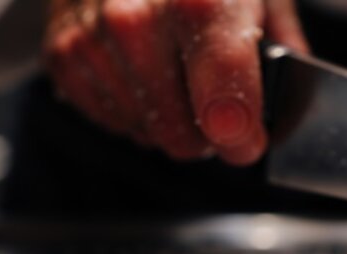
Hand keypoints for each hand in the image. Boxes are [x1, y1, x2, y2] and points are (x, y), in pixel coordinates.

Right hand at [43, 0, 307, 164]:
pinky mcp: (62, 54)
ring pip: (149, 135)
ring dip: (170, 119)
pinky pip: (113, 123)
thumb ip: (282, 51)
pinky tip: (144, 69)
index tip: (246, 141)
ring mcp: (92, 38)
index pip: (222, 93)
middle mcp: (136, 18)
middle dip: (208, 130)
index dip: (240, 134)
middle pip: (181, 132)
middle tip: (215, 97)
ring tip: (176, 71)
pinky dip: (135, 108)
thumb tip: (285, 115)